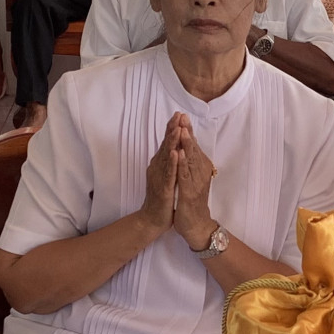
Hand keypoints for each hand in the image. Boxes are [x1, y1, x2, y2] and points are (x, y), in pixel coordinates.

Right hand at [139, 115, 180, 232]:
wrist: (153, 219)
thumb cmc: (162, 198)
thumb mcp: (167, 176)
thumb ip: (169, 162)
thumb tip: (174, 148)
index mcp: (161, 164)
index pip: (167, 143)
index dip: (172, 128)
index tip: (180, 114)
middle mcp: (158, 167)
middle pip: (165, 144)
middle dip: (172, 129)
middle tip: (179, 115)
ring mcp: (159, 177)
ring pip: (166, 156)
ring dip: (171, 142)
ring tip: (177, 128)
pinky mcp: (163, 188)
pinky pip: (168, 173)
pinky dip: (170, 162)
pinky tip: (174, 152)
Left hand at [171, 120, 218, 246]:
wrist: (195, 225)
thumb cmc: (191, 201)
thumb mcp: (190, 179)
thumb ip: (190, 164)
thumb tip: (186, 148)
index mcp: (199, 168)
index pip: (192, 146)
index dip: (187, 131)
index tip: (181, 115)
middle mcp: (200, 173)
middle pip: (193, 149)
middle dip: (187, 132)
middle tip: (183, 116)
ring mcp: (195, 182)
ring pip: (190, 160)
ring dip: (186, 144)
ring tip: (182, 130)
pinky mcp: (189, 193)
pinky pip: (185, 176)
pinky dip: (182, 165)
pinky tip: (179, 154)